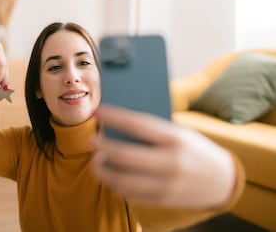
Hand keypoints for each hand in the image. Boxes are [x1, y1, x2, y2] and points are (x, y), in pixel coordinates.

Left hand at [91, 105, 235, 208]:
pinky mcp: (163, 201)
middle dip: (102, 147)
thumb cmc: (194, 149)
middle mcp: (171, 163)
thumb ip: (152, 131)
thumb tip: (117, 124)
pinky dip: (115, 185)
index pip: (137, 124)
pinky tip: (109, 177)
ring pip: (124, 180)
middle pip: (125, 155)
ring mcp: (167, 185)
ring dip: (103, 171)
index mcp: (175, 139)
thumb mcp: (179, 133)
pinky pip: (131, 195)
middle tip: (90, 141)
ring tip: (95, 161)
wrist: (222, 180)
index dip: (113, 117)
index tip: (97, 111)